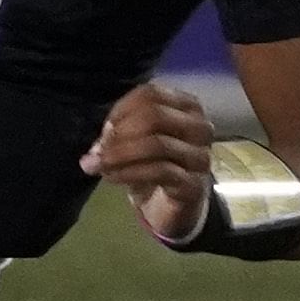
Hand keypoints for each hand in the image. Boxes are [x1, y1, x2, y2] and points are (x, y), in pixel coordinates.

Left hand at [81, 82, 217, 242]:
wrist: (169, 205)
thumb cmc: (153, 164)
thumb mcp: (135, 140)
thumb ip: (119, 132)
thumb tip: (101, 141)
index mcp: (187, 107)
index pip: (151, 95)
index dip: (121, 110)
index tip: (105, 129)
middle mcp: (200, 127)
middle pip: (155, 116)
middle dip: (120, 133)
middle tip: (99, 150)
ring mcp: (200, 157)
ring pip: (157, 144)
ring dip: (121, 155)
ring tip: (101, 165)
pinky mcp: (194, 185)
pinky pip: (159, 172)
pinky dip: (129, 173)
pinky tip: (112, 177)